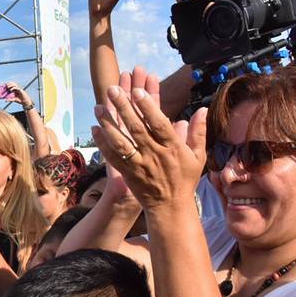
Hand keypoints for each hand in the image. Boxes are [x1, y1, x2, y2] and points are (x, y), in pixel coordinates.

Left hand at [3, 82, 32, 108]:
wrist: (25, 102)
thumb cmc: (20, 100)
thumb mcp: (14, 100)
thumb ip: (10, 99)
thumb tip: (5, 100)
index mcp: (15, 90)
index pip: (11, 85)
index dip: (8, 84)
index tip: (4, 85)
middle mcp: (17, 89)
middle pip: (13, 84)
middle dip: (9, 83)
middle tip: (6, 85)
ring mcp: (19, 89)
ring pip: (15, 85)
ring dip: (11, 85)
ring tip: (8, 86)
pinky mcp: (21, 90)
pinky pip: (17, 88)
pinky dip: (13, 88)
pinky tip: (11, 90)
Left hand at [92, 81, 205, 211]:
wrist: (170, 207)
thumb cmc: (184, 179)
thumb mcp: (197, 156)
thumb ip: (198, 132)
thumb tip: (201, 109)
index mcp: (172, 148)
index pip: (159, 124)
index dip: (148, 107)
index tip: (138, 91)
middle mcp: (154, 155)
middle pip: (136, 128)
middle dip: (123, 108)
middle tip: (113, 89)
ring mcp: (139, 165)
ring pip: (121, 142)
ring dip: (108, 124)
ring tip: (98, 107)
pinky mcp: (127, 173)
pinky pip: (113, 157)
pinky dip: (102, 143)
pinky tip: (94, 129)